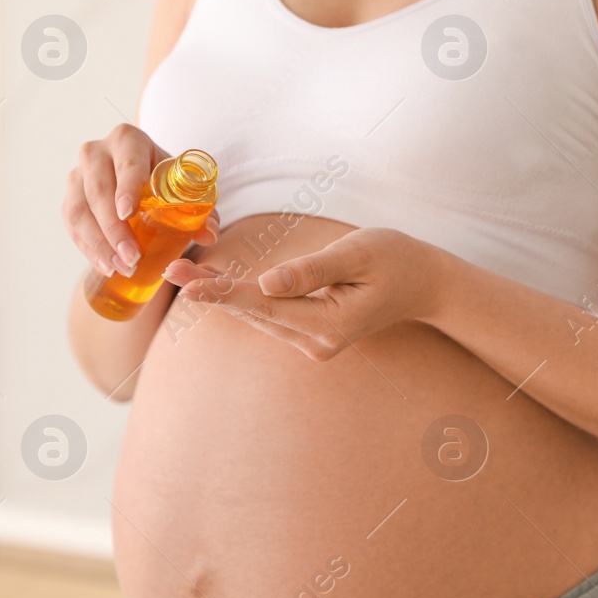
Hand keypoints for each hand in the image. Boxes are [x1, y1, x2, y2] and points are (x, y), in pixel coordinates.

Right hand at [63, 124, 219, 275]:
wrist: (137, 178)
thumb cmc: (163, 182)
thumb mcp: (182, 188)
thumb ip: (201, 211)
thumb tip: (210, 234)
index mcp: (129, 139)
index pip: (127, 161)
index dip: (126, 187)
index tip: (129, 214)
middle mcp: (97, 152)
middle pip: (99, 190)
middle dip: (114, 228)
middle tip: (131, 258)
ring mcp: (78, 174)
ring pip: (79, 209)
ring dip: (98, 243)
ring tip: (119, 268)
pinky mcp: (69, 195)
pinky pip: (71, 223)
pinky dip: (86, 247)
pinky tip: (104, 265)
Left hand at [162, 227, 445, 359]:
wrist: (426, 283)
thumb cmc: (396, 259)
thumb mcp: (357, 254)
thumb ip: (312, 270)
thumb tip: (267, 284)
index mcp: (329, 324)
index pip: (264, 306)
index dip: (223, 293)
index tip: (187, 284)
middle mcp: (317, 342)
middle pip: (254, 315)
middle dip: (212, 292)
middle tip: (171, 269)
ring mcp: (315, 343)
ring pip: (259, 317)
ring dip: (224, 296)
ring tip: (184, 273)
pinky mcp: (312, 336)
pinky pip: (270, 316)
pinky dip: (244, 300)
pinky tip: (216, 285)